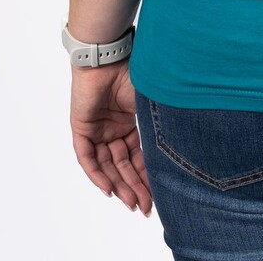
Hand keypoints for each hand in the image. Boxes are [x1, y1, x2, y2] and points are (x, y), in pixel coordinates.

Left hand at [69, 60, 152, 215]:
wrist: (110, 55)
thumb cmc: (134, 72)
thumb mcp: (151, 104)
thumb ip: (158, 126)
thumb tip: (181, 148)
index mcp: (130, 121)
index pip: (137, 156)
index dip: (146, 176)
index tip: (156, 195)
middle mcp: (113, 128)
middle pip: (122, 165)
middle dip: (135, 187)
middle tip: (145, 208)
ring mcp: (97, 129)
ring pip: (107, 165)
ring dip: (119, 185)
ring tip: (132, 203)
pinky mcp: (81, 128)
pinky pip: (88, 157)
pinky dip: (97, 174)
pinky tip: (109, 190)